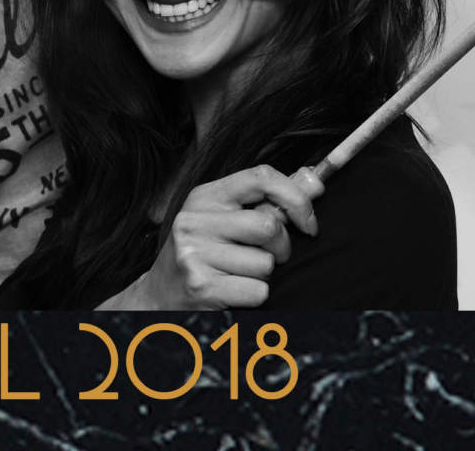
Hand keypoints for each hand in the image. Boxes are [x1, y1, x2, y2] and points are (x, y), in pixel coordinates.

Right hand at [123, 164, 323, 308]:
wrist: (158, 297)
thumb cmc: (201, 255)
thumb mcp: (223, 220)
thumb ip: (266, 202)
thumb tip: (316, 185)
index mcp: (203, 197)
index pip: (261, 177)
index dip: (295, 198)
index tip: (308, 221)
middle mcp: (194, 220)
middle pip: (268, 226)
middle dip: (280, 248)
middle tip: (265, 257)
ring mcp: (194, 253)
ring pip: (265, 263)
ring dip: (262, 275)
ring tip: (237, 274)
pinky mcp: (201, 285)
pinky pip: (258, 290)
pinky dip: (255, 296)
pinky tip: (232, 292)